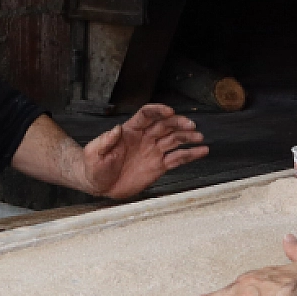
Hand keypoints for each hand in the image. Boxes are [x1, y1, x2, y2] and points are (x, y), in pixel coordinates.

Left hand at [82, 104, 207, 198]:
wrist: (99, 185)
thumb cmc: (94, 166)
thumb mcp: (94, 153)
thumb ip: (105, 141)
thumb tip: (116, 129)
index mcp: (130, 131)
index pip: (146, 115)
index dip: (158, 111)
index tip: (169, 111)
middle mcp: (145, 138)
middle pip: (165, 125)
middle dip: (178, 123)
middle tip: (190, 125)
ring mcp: (153, 151)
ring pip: (174, 140)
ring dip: (187, 137)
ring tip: (199, 137)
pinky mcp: (158, 167)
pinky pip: (177, 159)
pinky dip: (190, 155)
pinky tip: (202, 151)